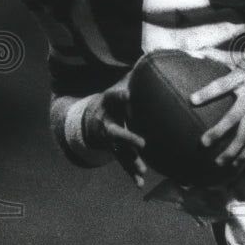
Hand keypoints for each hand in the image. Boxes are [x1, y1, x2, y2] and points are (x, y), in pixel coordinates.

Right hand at [82, 73, 147, 187]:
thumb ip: (134, 77)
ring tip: (143, 170)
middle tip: (142, 142)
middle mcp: (106, 121)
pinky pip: (122, 162)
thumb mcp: (119, 84)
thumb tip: (155, 60)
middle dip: (128, 137)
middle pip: (116, 131)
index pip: (114, 97)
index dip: (121, 96)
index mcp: (108, 102)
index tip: (130, 95)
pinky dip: (131, 174)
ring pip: (119, 151)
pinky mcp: (114, 149)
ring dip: (131, 161)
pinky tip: (141, 184)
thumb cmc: (113, 98)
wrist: (89, 116)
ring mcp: (108, 138)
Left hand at [190, 43, 244, 166]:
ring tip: (218, 162)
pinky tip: (236, 164)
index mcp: (244, 77)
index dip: (208, 92)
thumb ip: (221, 56)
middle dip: (220, 130)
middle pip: (234, 115)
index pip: (223, 85)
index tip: (192, 100)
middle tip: (204, 142)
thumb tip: (198, 50)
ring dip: (233, 149)